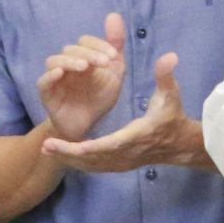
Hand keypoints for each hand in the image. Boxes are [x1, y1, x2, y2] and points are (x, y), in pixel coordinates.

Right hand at [37, 12, 127, 141]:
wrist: (87, 125)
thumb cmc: (98, 97)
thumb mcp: (114, 72)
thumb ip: (115, 45)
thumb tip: (114, 15)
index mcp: (82, 56)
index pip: (86, 41)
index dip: (99, 45)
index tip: (114, 56)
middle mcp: (67, 63)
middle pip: (71, 49)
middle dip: (89, 53)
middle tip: (104, 62)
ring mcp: (55, 77)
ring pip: (55, 61)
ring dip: (69, 61)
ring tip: (84, 67)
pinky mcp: (46, 93)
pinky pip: (43, 81)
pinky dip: (50, 75)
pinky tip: (61, 74)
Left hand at [42, 51, 207, 171]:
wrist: (179, 144)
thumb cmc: (171, 117)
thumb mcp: (170, 95)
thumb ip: (166, 77)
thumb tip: (169, 55)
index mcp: (135, 136)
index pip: (107, 145)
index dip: (83, 147)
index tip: (63, 143)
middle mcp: (126, 153)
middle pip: (92, 159)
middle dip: (67, 153)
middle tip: (44, 146)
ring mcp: (122, 162)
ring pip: (91, 165)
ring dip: (68, 159)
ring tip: (46, 150)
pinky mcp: (119, 165)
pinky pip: (95, 167)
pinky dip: (78, 163)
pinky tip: (62, 156)